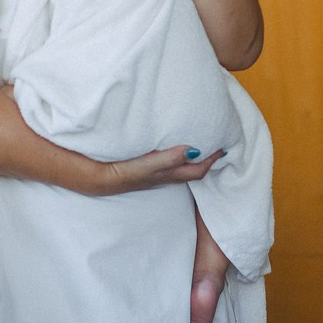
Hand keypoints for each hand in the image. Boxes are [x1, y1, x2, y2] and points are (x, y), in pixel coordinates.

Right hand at [91, 144, 225, 194]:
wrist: (98, 178)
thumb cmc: (122, 172)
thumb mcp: (146, 165)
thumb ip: (169, 158)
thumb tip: (194, 150)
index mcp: (168, 174)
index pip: (198, 169)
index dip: (212, 159)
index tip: (224, 146)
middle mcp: (164, 176)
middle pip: (192, 170)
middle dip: (206, 160)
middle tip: (216, 144)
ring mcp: (155, 174)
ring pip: (181, 167)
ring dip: (193, 158)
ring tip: (200, 144)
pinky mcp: (145, 170)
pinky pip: (169, 163)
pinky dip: (178, 156)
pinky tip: (173, 148)